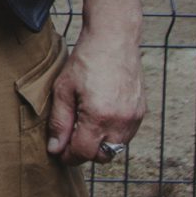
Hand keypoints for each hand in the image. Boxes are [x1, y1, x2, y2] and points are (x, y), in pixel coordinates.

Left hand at [46, 28, 145, 165]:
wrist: (114, 40)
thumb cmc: (86, 61)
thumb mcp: (63, 90)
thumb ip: (60, 122)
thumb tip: (55, 148)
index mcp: (99, 117)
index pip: (84, 152)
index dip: (69, 156)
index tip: (59, 152)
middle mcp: (121, 121)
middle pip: (102, 156)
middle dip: (85, 153)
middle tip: (69, 141)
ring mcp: (134, 117)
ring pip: (116, 148)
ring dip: (100, 145)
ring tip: (83, 128)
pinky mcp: (140, 112)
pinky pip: (126, 135)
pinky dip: (112, 135)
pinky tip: (99, 120)